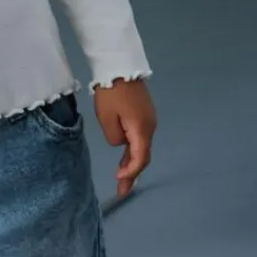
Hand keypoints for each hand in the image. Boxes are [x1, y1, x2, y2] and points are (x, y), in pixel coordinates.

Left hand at [92, 76, 157, 199]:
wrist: (120, 66)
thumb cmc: (111, 92)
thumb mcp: (106, 118)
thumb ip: (114, 137)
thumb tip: (120, 142)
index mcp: (141, 129)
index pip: (139, 158)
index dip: (130, 172)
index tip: (118, 180)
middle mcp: (150, 126)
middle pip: (143, 155)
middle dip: (133, 174)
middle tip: (122, 190)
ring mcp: (149, 119)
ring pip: (142, 146)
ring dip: (132, 162)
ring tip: (122, 178)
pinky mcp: (144, 114)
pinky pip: (140, 136)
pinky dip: (133, 149)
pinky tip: (125, 157)